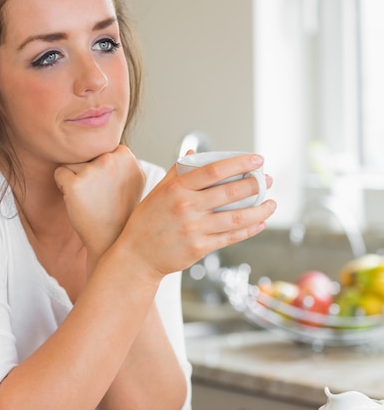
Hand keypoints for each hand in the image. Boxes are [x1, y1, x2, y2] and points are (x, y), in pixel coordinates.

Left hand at [54, 145, 144, 260]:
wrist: (111, 239)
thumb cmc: (120, 209)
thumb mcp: (135, 180)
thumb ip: (125, 159)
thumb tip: (114, 143)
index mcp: (127, 157)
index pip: (101, 148)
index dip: (101, 167)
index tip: (110, 186)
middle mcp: (112, 160)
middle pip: (86, 153)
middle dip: (88, 171)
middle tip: (99, 194)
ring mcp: (94, 171)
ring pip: (72, 162)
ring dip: (76, 179)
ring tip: (90, 198)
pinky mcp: (75, 184)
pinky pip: (60, 173)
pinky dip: (63, 186)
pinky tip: (78, 200)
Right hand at [118, 153, 275, 281]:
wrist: (136, 257)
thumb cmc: (146, 222)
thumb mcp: (157, 192)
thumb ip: (177, 172)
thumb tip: (193, 152)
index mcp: (177, 189)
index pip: (214, 170)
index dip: (239, 163)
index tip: (257, 160)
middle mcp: (186, 207)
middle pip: (230, 192)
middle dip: (255, 185)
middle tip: (267, 181)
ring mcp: (194, 229)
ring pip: (236, 217)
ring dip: (258, 210)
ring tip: (271, 203)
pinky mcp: (199, 248)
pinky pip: (230, 237)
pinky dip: (249, 230)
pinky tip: (259, 223)